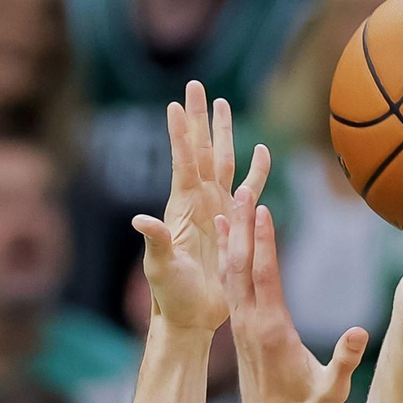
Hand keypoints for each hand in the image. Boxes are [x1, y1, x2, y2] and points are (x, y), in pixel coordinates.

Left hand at [132, 80, 269, 335]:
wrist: (191, 317)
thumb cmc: (172, 297)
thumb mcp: (161, 269)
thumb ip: (156, 243)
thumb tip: (140, 219)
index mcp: (182, 208)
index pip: (183, 163)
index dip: (180, 134)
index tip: (176, 103)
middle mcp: (198, 202)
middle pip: (202, 150)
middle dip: (199, 119)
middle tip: (196, 85)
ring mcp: (215, 210)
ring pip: (224, 162)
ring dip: (223, 133)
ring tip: (222, 103)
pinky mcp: (232, 223)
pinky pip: (247, 189)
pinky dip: (257, 170)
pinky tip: (262, 151)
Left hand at [216, 188, 367, 402]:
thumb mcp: (331, 390)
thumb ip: (344, 362)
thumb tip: (360, 333)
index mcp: (272, 330)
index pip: (265, 277)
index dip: (263, 242)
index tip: (261, 209)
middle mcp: (250, 321)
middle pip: (243, 264)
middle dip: (242, 225)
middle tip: (241, 187)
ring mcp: (241, 322)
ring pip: (233, 269)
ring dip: (232, 233)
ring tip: (231, 197)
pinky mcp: (239, 325)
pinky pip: (231, 281)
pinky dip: (228, 253)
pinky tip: (224, 232)